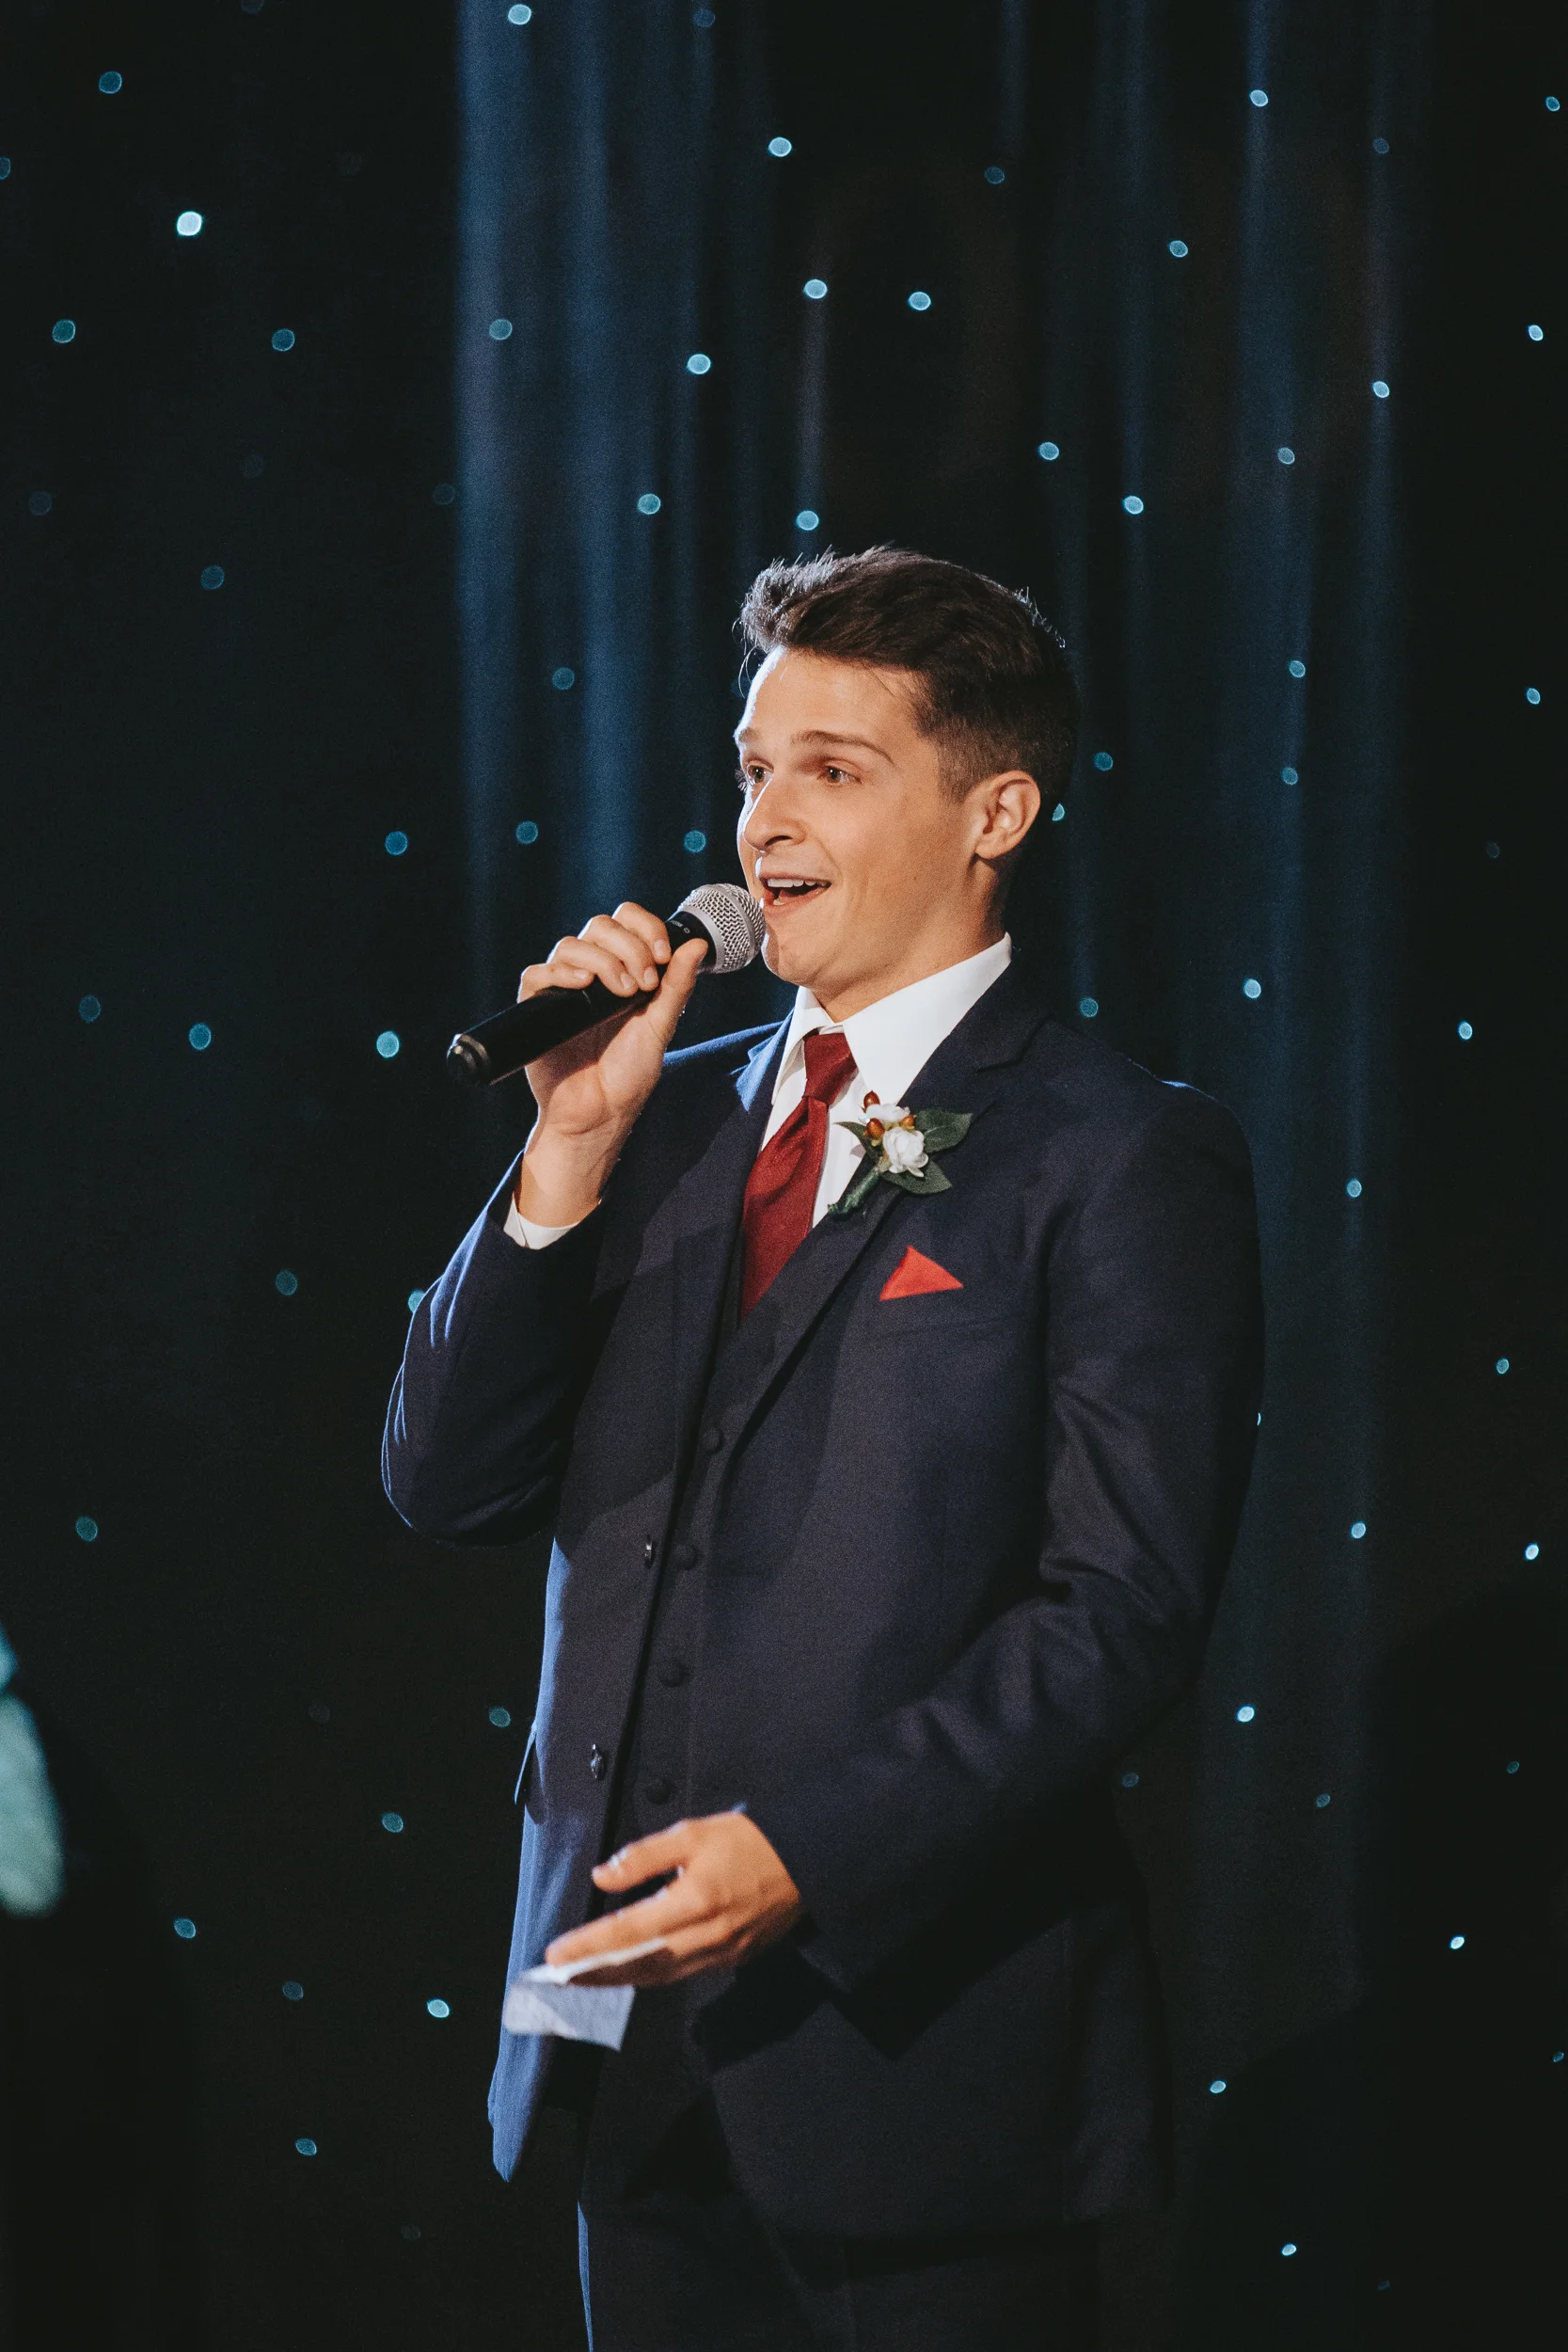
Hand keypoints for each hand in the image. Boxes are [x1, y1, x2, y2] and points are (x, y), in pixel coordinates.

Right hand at [514, 902, 708, 1224]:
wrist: (599, 1115)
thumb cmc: (628, 1075)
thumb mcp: (660, 1027)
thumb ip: (676, 986)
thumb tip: (698, 944)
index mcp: (624, 971)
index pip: (627, 922)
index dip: (645, 926)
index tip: (662, 955)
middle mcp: (593, 973)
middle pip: (600, 926)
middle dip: (628, 946)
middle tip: (643, 983)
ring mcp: (564, 988)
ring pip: (571, 945)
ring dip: (602, 960)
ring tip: (621, 994)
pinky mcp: (539, 1007)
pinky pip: (538, 973)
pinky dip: (560, 972)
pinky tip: (582, 984)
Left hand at [543, 1811, 804, 1986]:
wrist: (808, 1860)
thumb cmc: (748, 1840)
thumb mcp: (693, 1833)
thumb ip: (644, 1856)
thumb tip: (602, 1877)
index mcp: (695, 1901)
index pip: (629, 1931)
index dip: (589, 1946)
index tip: (554, 1955)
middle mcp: (706, 1937)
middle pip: (640, 1965)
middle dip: (596, 1973)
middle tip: (557, 1977)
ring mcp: (722, 1955)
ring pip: (660, 1976)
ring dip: (620, 1979)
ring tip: (586, 1977)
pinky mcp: (734, 1960)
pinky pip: (683, 1974)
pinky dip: (651, 1975)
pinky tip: (632, 1969)